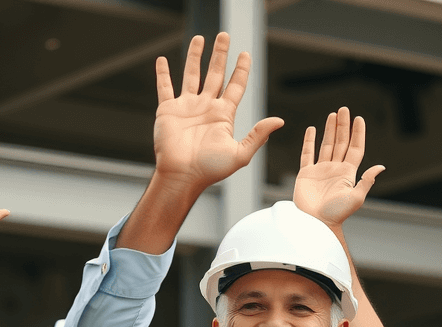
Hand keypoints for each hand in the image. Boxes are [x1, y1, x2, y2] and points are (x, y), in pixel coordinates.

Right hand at [150, 33, 283, 191]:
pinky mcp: (169, 110)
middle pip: (216, 74)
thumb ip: (258, 135)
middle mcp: (206, 107)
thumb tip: (280, 120)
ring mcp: (187, 107)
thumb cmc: (211, 169)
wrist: (183, 176)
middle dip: (220, 55)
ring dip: (195, 56)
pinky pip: (164, 87)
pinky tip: (161, 60)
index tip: (245, 54)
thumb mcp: (240, 153)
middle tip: (225, 36)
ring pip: (192, 74)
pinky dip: (162, 74)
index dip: (241, 70)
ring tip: (200, 38)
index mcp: (224, 115)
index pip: (236, 86)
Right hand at [293, 107, 383, 228]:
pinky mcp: (306, 174)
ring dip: (329, 130)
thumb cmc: (337, 214)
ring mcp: (321, 170)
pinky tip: (312, 130)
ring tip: (333, 114)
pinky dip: (309, 141)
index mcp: (348, 174)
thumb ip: (367, 181)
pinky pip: (307, 154)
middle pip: (341, 142)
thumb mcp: (356, 198)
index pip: (355, 148)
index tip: (359, 119)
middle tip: (344, 109)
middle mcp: (335, 169)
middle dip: (343, 126)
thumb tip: (381, 166)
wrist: (316, 223)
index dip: (358, 134)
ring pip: (326, 145)